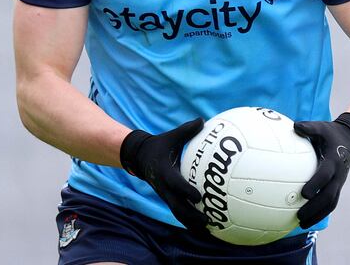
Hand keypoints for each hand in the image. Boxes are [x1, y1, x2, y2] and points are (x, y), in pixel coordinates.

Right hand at [120, 118, 210, 234]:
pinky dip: (190, 220)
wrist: (140, 158)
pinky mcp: (168, 198)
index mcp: (165, 173)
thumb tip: (202, 120)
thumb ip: (186, 130)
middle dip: (192, 215)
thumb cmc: (159, 146)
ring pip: (178, 213)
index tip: (199, 197)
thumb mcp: (171, 137)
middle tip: (208, 220)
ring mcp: (165, 195)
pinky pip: (179, 211)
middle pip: (177, 206)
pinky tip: (204, 226)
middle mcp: (164, 188)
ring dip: (192, 222)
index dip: (186, 191)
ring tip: (208, 229)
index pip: (176, 184)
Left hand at [293, 112, 349, 228]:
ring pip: (331, 204)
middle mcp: (338, 175)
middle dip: (314, 209)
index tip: (303, 194)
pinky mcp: (337, 187)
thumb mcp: (321, 128)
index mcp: (334, 161)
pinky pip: (330, 203)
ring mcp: (339, 183)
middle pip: (328, 196)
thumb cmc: (331, 133)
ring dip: (317, 215)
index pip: (325, 176)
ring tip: (301, 224)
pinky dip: (320, 213)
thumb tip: (295, 126)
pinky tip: (306, 220)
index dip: (315, 185)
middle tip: (299, 216)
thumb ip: (309, 128)